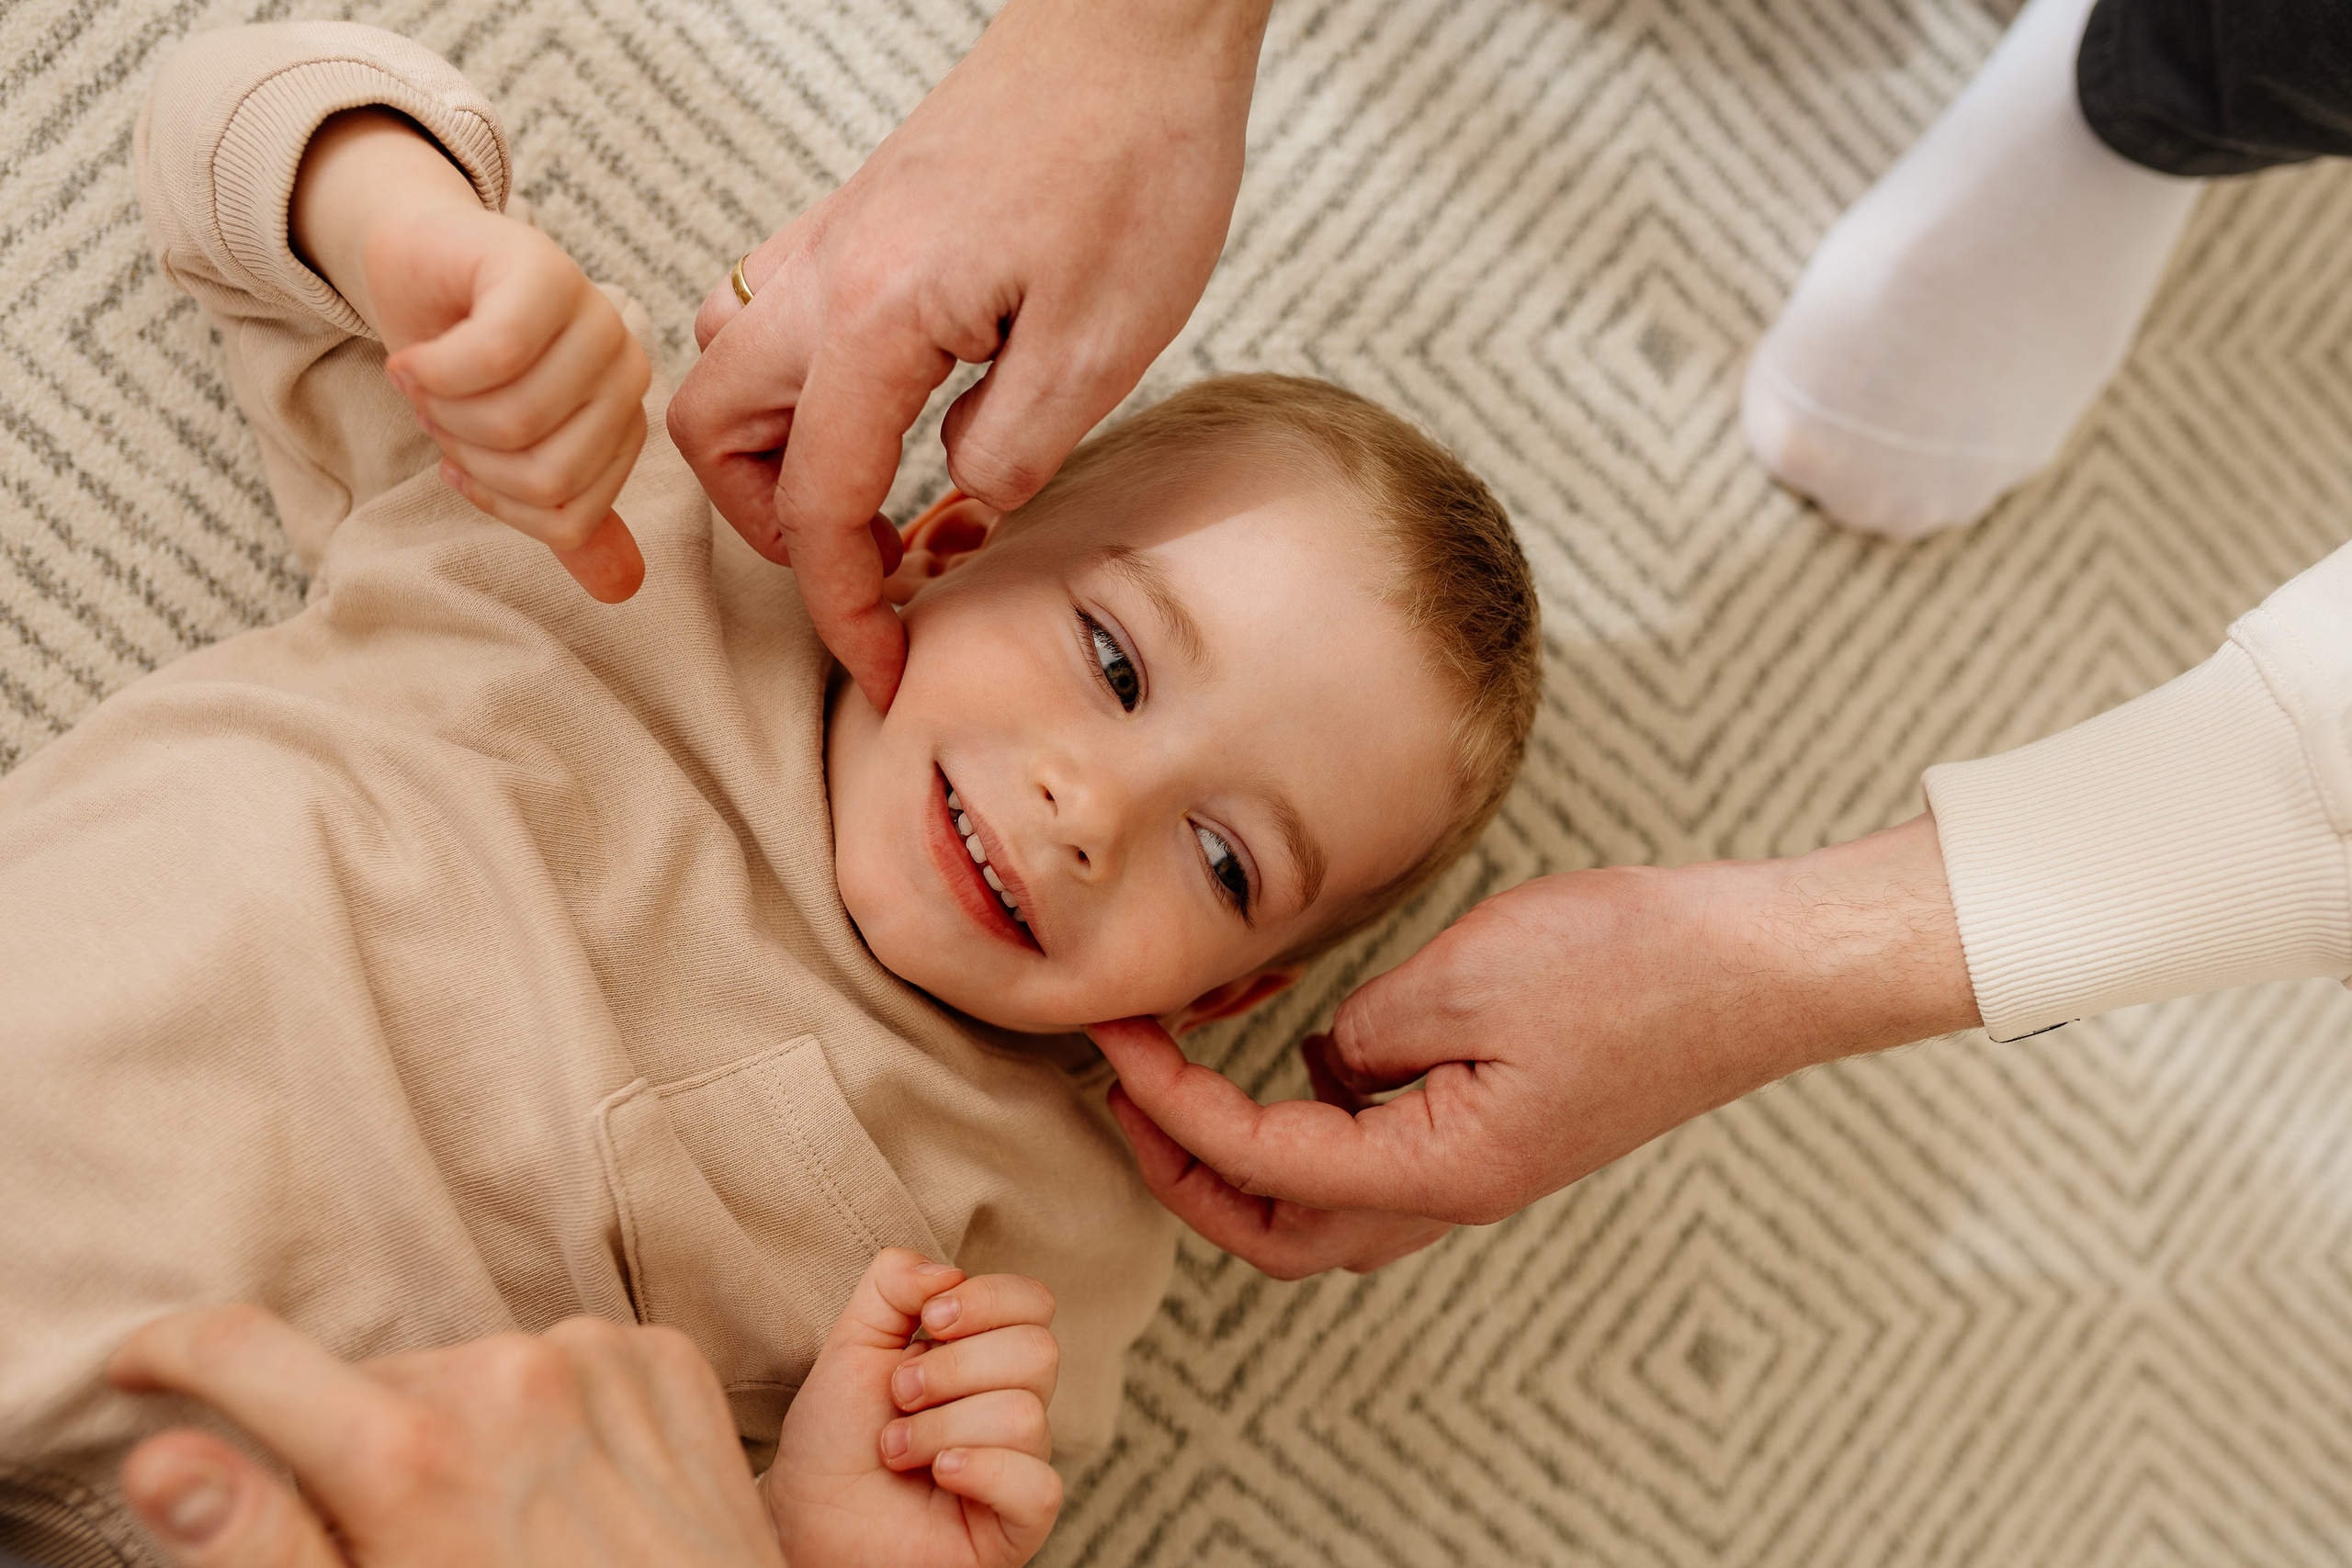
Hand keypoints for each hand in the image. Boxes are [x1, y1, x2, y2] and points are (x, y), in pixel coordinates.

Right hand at [109, 1307, 782, 1567]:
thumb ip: (265, 1544)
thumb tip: (162, 1462)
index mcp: (415, 1451)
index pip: (246, 1353)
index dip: (171, 1355)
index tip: (143, 1372)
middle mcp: (509, 1378)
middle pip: (374, 1380)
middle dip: (359, 1441)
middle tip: (401, 1540)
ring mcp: (600, 1359)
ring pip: (474, 1369)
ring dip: (464, 1427)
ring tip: (503, 1531)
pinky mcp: (668, 1360)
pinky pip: (572, 1360)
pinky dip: (555, 1411)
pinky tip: (573, 1493)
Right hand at [292, 109, 651, 602]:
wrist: (416, 262)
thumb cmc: (467, 362)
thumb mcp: (512, 452)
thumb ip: (564, 514)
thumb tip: (621, 591)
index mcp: (625, 420)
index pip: (570, 518)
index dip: (496, 501)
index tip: (461, 461)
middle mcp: (625, 367)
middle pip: (547, 476)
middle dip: (469, 459)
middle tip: (438, 415)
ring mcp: (593, 316)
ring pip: (517, 422)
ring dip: (442, 414)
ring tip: (425, 383)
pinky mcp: (543, 271)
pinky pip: (494, 357)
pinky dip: (430, 372)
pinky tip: (412, 359)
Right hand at [666, 0, 1270, 707]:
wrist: (1138, 28)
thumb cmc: (1135, 160)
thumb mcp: (1099, 345)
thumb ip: (1010, 450)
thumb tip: (958, 500)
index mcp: (875, 318)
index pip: (819, 506)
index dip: (844, 610)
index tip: (885, 672)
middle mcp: (826, 275)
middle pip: (714, 433)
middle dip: (772, 528)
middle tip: (867, 566)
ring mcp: (836, 239)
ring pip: (729, 368)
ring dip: (776, 455)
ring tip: (873, 498)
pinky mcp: (867, 219)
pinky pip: (779, 317)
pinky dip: (806, 389)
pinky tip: (898, 410)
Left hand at [764, 1249, 1062, 1567]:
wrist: (806, 1517)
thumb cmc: (834, 1437)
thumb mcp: (852, 1341)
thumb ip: (894, 1283)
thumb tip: (949, 1272)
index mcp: (987, 1354)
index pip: (1034, 1303)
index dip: (988, 1300)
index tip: (929, 1323)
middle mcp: (1014, 1404)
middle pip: (1039, 1352)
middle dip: (953, 1368)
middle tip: (900, 1396)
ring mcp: (1020, 1465)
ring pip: (1026, 1416)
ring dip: (940, 1429)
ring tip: (896, 1449)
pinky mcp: (1020, 1524)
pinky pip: (1039, 1486)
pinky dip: (980, 1471)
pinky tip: (938, 1477)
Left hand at [1094, 814, 1981, 1275]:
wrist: (1761, 966)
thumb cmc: (1638, 965)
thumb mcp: (1468, 975)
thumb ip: (1365, 1031)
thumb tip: (1319, 1060)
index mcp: (1443, 1167)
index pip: (1261, 1159)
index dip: (1171, 1106)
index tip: (1117, 1043)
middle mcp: (1457, 1189)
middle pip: (1284, 1232)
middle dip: (1187, 1174)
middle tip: (1130, 1095)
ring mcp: (1482, 1164)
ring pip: (1329, 1203)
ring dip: (1245, 1156)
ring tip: (1189, 1073)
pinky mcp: (1500, 1128)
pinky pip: (1379, 1152)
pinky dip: (1313, 1119)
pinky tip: (1300, 1045)